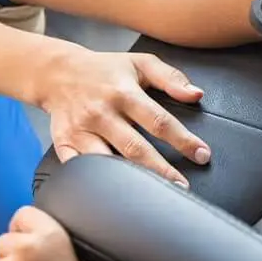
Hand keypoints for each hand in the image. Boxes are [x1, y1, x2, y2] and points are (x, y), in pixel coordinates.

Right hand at [37, 47, 210, 187]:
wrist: (59, 72)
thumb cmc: (106, 69)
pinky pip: (80, 169)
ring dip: (130, 182)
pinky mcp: (64, 144)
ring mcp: (81, 131)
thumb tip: (197, 94)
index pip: (160, 121)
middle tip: (183, 187)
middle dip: (162, 171)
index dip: (183, 140)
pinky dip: (96, 183)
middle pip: (136, 149)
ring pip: (108, 163)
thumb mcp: (141, 63)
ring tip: (152, 197)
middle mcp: (102, 113)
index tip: (202, 155)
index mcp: (124, 92)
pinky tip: (114, 195)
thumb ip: (171, 78)